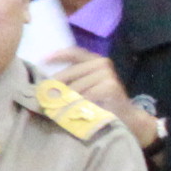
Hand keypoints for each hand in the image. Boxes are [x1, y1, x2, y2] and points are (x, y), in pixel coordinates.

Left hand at [46, 52, 161, 149]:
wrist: (127, 117)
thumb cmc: (102, 102)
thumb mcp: (86, 87)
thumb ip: (72, 80)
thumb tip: (45, 83)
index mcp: (95, 61)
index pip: (74, 53)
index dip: (58, 55)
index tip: (43, 60)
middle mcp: (102, 64)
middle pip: (70, 72)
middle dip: (56, 86)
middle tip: (44, 97)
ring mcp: (107, 75)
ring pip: (75, 87)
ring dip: (64, 98)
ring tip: (57, 108)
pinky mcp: (110, 87)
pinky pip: (85, 96)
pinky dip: (77, 105)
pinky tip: (72, 111)